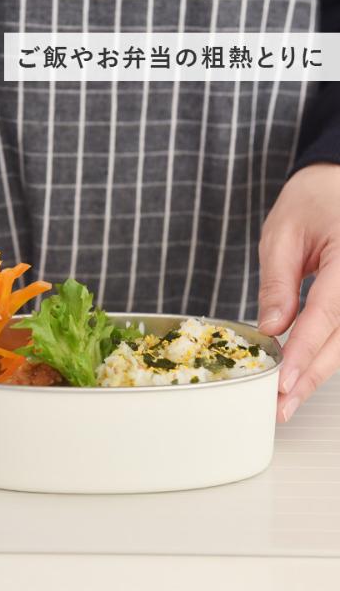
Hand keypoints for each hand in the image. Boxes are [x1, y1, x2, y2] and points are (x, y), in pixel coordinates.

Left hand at [258, 163, 339, 421]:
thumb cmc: (314, 198)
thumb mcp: (282, 234)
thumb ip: (277, 283)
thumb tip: (271, 330)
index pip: (326, 314)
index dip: (304, 353)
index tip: (282, 383)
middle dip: (313, 375)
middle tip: (282, 406)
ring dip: (324, 370)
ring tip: (291, 396)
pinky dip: (333, 351)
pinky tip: (309, 370)